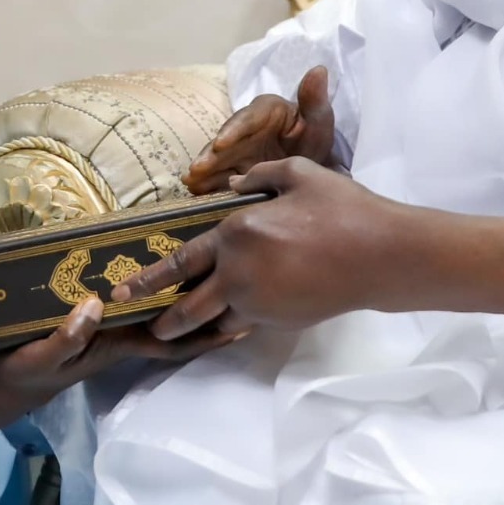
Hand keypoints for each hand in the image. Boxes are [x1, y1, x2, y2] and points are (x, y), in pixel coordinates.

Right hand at [0, 297, 240, 438]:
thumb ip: (65, 335)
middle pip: (178, 327)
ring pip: (163, 317)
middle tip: (252, 291)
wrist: (7, 384)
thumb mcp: (39, 355)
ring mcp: (112, 331)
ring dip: (192, 303)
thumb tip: (96, 304)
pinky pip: (141, 308)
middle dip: (213, 314)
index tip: (243, 324)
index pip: (171, 341)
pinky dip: (161, 296)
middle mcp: (123, 337)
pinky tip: (173, 281)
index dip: (206, 336)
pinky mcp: (99, 323)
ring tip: (226, 279)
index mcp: (117, 344)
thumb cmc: (24, 372)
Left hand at [113, 157, 406, 338]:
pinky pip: (245, 322)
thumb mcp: (299, 174)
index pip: (181, 260)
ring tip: (172, 330)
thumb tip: (237, 182)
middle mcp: (237, 272)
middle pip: (188, 304)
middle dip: (160, 316)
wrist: (380, 255)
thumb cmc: (341, 207)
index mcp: (236, 232)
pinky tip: (228, 319)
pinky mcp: (279, 321)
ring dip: (192, 326)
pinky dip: (232, 322)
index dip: (149, 277)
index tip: (123, 289)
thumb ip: (260, 175)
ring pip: (214, 320)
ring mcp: (258, 302)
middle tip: (141, 322)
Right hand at [183, 66, 335, 193]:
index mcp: (265, 111)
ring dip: (204, 169)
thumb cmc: (313, 136)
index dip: (233, 130)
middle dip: (211, 155)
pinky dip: (209, 183)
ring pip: (218, 158)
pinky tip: (196, 192)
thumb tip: (319, 70)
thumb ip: (315, 100)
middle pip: (226, 141)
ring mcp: (238, 149)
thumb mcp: (319, 120)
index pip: (248, 118)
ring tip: (190, 182)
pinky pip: (220, 175)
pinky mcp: (234, 167)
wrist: (312, 162)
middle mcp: (246, 128)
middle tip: (197, 169)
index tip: (220, 143)